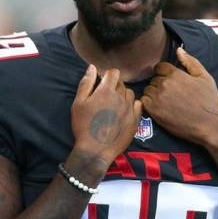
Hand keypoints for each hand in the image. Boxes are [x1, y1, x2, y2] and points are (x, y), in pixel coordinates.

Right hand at [70, 65, 141, 180]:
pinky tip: (124, 111)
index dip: (108, 75)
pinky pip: (138, 105)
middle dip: (114, 86)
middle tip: (105, 96)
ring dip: (123, 95)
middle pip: (122, 83)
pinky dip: (132, 105)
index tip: (102, 81)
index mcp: (106, 91)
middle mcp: (121, 97)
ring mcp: (130, 109)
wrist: (95, 150)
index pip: (113, 73)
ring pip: (130, 94)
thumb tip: (92, 67)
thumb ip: (86, 83)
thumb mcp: (78, 103)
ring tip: (114, 104)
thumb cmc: (83, 126)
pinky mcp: (136, 121)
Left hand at [141, 47, 217, 145]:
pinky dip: (149, 103)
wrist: (209, 126)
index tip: (171, 82)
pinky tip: (160, 108)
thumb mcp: (205, 78)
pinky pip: (144, 101)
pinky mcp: (154, 111)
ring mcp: (158, 98)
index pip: (160, 67)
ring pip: (148, 89)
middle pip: (153, 79)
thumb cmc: (209, 102)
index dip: (164, 73)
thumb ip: (191, 62)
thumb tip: (178, 50)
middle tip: (171, 94)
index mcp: (176, 74)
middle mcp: (164, 84)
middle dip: (160, 84)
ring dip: (154, 94)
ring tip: (166, 102)